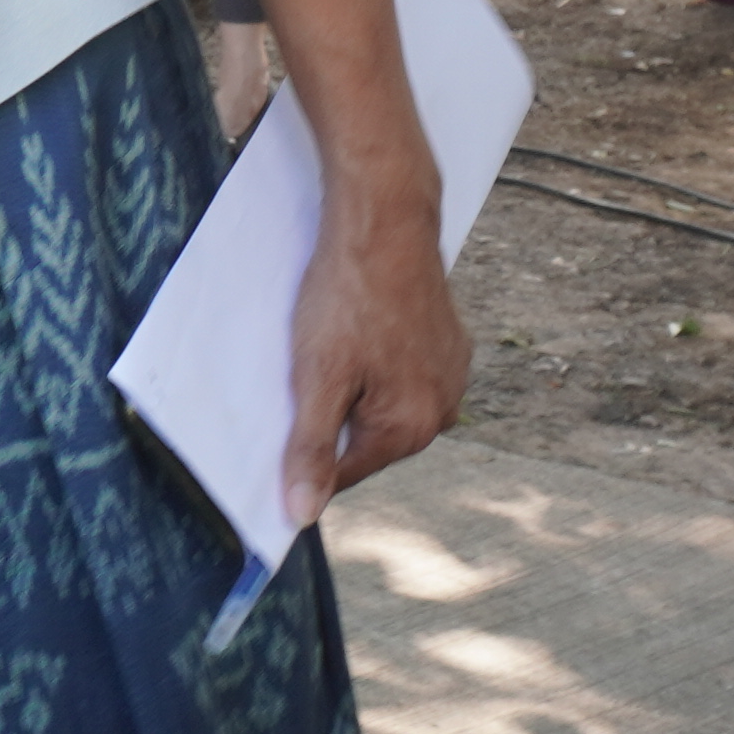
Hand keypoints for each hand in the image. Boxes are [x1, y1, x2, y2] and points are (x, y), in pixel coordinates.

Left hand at [279, 187, 470, 525]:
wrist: (386, 220)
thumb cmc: (347, 296)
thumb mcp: (316, 378)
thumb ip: (311, 449)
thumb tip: (303, 513)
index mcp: (412, 428)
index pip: (344, 473)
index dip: (306, 454)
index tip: (282, 425)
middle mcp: (443, 409)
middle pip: (365, 438)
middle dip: (333, 412)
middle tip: (310, 367)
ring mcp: (451, 375)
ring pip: (382, 403)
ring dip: (354, 386)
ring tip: (336, 341)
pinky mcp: (449, 344)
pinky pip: (401, 372)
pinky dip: (375, 361)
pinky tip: (359, 328)